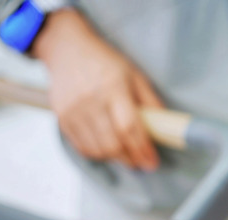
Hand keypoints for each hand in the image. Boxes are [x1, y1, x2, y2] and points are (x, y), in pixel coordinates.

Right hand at [31, 9, 161, 169]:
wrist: (66, 49)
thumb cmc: (104, 62)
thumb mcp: (134, 75)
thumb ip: (150, 101)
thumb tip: (165, 127)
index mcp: (113, 87)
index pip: (129, 127)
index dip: (142, 149)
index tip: (152, 162)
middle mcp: (90, 100)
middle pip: (112, 144)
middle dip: (130, 159)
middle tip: (141, 162)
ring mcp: (73, 110)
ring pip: (96, 149)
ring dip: (115, 159)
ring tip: (126, 157)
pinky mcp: (61, 117)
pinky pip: (81, 147)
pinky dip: (97, 154)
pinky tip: (108, 151)